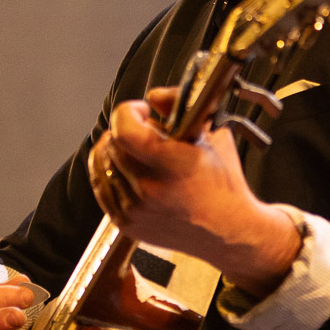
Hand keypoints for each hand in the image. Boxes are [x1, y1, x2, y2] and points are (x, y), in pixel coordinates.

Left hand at [87, 87, 300, 296]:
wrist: (228, 232)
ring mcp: (135, 210)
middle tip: (145, 132)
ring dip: (116, 150)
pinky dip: (109, 172)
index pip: (124, 129)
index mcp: (173, 165)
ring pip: (103, 164)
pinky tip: (126, 168)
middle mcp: (150, 189)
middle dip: (126, 130)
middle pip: (112, 143)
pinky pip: (101, 187)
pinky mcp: (126, 224)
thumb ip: (181, 107)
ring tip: (137, 152)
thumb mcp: (213, 135)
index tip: (142, 111)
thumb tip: (153, 97)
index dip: (129, 112)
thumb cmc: (223, 183)